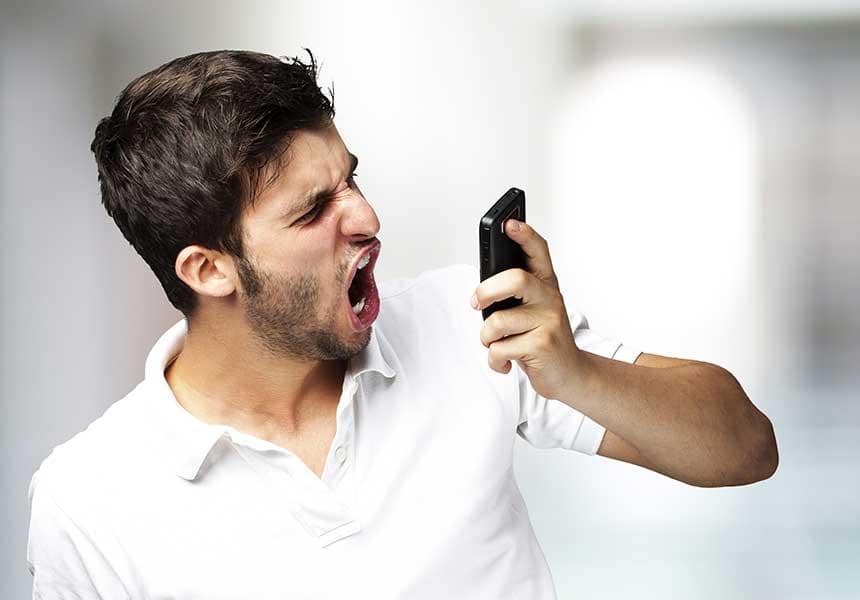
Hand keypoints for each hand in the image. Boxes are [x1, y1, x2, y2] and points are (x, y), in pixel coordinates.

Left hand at [470, 219, 585, 399]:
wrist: (569, 374)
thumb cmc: (542, 338)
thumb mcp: (533, 311)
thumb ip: (513, 296)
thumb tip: (481, 292)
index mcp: (546, 285)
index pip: (538, 251)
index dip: (524, 236)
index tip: (510, 223)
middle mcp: (550, 299)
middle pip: (515, 280)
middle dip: (486, 291)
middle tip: (477, 303)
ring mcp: (549, 322)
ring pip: (498, 322)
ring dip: (487, 338)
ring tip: (497, 344)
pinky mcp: (543, 346)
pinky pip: (500, 349)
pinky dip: (495, 361)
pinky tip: (506, 362)